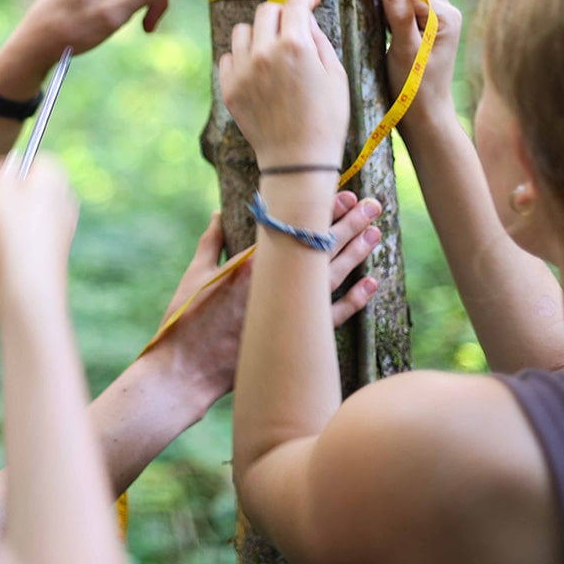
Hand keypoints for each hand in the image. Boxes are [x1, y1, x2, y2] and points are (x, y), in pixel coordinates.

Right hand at [0, 154, 79, 315]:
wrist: (25, 287)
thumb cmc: (12, 234)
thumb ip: (4, 169)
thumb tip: (11, 166)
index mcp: (55, 179)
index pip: (32, 160)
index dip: (6, 170)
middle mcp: (60, 203)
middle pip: (18, 193)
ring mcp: (53, 232)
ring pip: (10, 221)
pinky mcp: (43, 257)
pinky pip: (13, 246)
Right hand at [147, 192, 381, 399]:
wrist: (189, 369)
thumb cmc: (187, 320)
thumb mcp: (195, 274)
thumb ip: (211, 242)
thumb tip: (220, 214)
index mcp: (250, 264)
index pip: (293, 229)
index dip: (319, 211)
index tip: (340, 194)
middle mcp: (275, 285)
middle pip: (319, 249)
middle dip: (348, 225)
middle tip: (371, 206)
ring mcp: (288, 312)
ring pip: (331, 277)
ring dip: (355, 254)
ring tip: (375, 233)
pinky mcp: (294, 337)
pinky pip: (332, 316)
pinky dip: (353, 300)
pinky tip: (370, 284)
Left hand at [219, 0, 348, 167]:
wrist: (297, 159)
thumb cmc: (325, 119)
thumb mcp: (335, 75)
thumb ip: (319, 40)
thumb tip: (306, 19)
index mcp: (295, 46)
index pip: (295, 4)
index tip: (311, 0)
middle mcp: (264, 52)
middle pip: (266, 11)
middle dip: (282, 12)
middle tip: (292, 25)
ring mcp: (242, 70)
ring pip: (243, 31)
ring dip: (258, 33)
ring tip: (272, 48)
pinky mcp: (228, 87)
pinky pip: (228, 57)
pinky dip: (242, 56)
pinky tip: (257, 68)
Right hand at [359, 0, 461, 135]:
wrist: (423, 116)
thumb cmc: (414, 88)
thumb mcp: (404, 52)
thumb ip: (399, 17)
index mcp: (446, 16)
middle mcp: (446, 14)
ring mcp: (437, 21)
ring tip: (369, 7)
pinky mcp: (425, 30)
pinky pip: (406, 6)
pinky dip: (390, 8)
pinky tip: (378, 19)